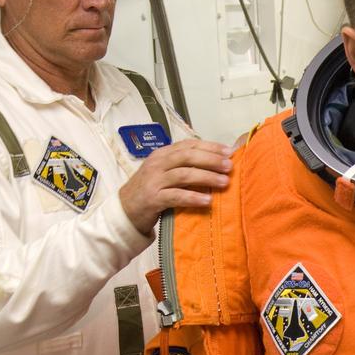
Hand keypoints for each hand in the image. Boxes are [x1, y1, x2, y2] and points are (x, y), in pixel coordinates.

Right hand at [119, 138, 233, 235]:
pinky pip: (176, 196)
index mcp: (162, 154)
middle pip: (187, 156)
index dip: (210, 146)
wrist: (125, 209)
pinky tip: (208, 200)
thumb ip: (184, 165)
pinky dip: (193, 197)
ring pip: (184, 174)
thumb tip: (215, 163)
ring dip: (207, 177)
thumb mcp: (164, 172)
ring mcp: (154, 180)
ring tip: (224, 182)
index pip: (188, 145)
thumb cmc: (150, 190)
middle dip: (211, 160)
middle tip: (229, 166)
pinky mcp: (153, 198)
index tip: (229, 151)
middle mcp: (158, 164)